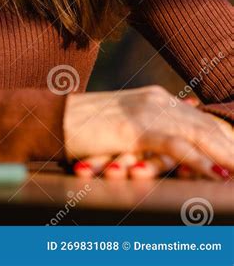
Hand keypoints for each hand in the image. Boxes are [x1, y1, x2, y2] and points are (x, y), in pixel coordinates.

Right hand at [63, 86, 232, 180]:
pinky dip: (200, 161)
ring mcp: (147, 112)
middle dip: (230, 146)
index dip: (223, 139)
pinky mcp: (136, 128)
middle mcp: (157, 100)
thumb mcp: (126, 122)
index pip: (200, 120)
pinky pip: (176, 146)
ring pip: (199, 135)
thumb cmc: (86, 126)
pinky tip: (217, 174)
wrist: (55, 119)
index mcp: (156, 98)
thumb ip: (154, 123)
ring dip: (225, 155)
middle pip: (205, 126)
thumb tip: (186, 116)